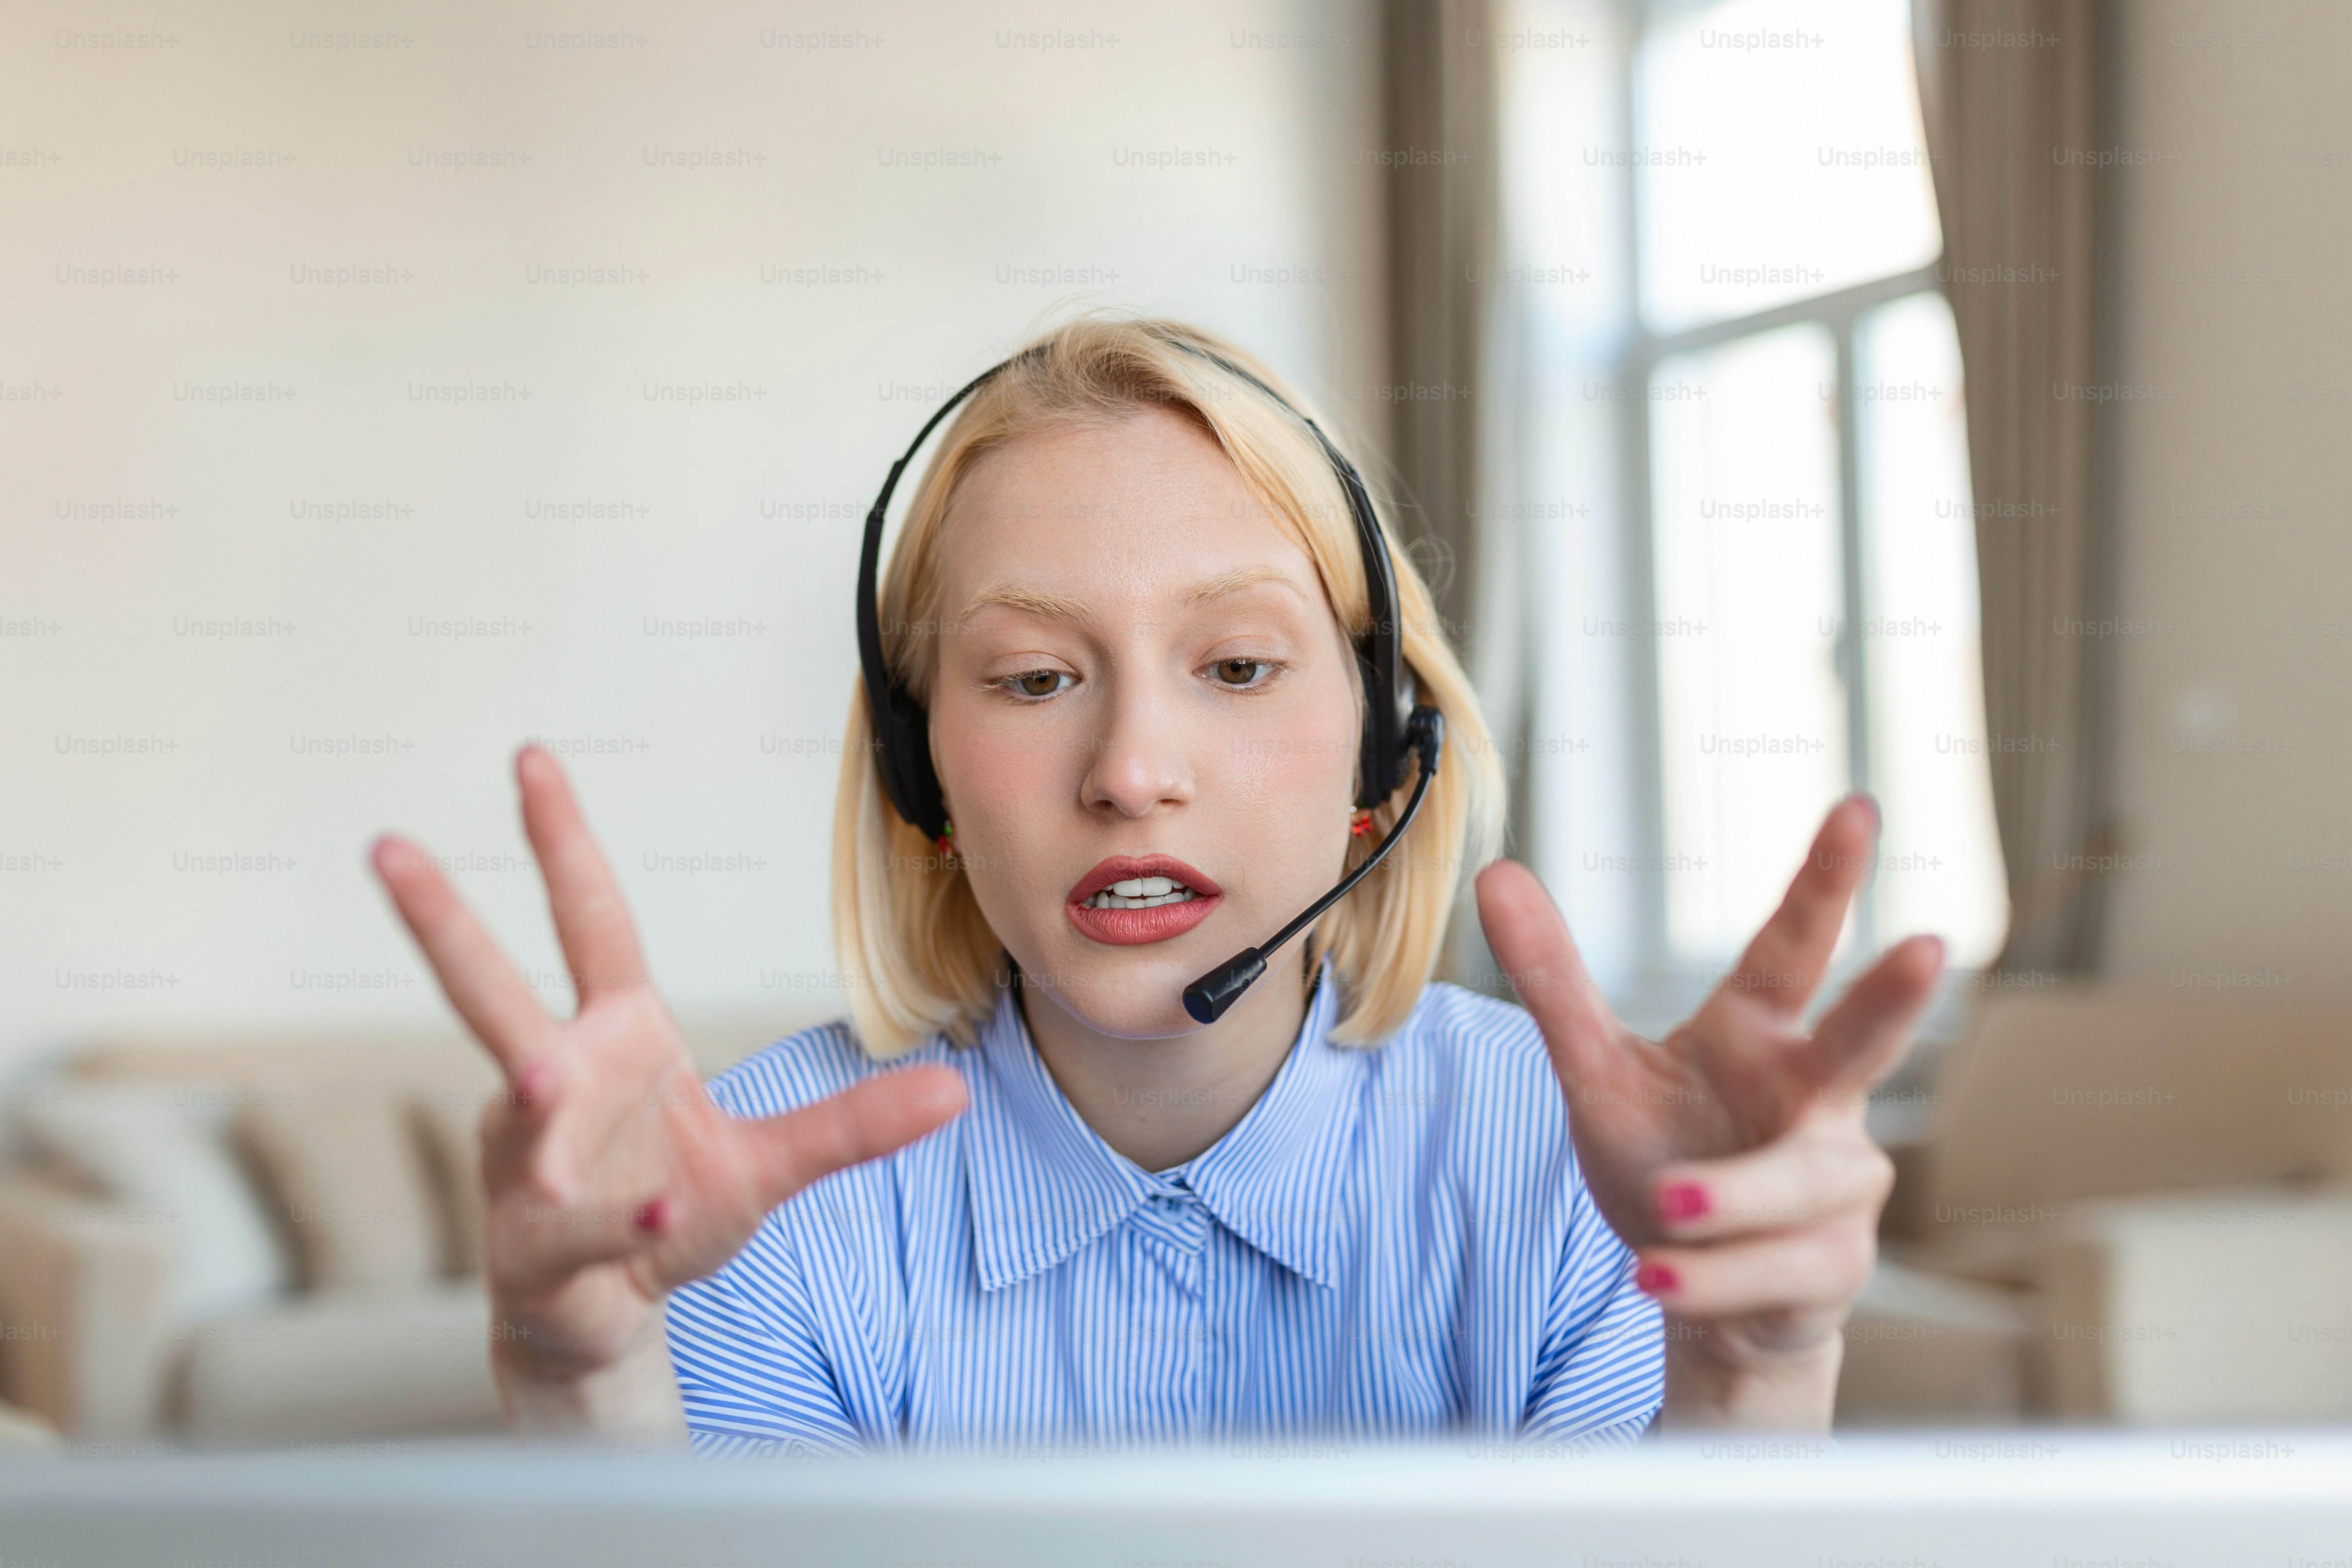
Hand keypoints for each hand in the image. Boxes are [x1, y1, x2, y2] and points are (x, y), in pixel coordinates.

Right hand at [370, 745, 966, 1437]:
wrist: (608, 1318)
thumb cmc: (669, 1215)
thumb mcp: (772, 1166)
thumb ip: (853, 1125)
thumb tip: (958, 1088)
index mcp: (610, 1040)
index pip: (585, 921)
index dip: (560, 841)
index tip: (531, 758)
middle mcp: (553, 1084)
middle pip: (490, 989)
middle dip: (439, 919)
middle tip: (387, 846)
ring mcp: (528, 1164)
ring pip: (522, 1113)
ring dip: (532, 1099)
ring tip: (539, 1077)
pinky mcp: (534, 1245)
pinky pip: (576, 1222)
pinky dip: (615, 1219)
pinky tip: (654, 1210)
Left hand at [1476, 796, 1941, 1430]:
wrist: (1696, 1287)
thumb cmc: (1666, 1158)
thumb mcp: (1596, 1071)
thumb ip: (1553, 981)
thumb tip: (1494, 873)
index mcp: (1759, 1034)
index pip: (1793, 947)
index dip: (1825, 879)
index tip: (1856, 806)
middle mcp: (1817, 1097)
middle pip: (1862, 1038)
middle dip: (1894, 995)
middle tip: (1930, 944)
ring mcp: (1838, 1183)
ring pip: (1796, 1180)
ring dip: (1728, 1197)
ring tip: (1664, 1208)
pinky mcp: (1833, 1264)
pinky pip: (1772, 1266)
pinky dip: (1710, 1276)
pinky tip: (1658, 1278)